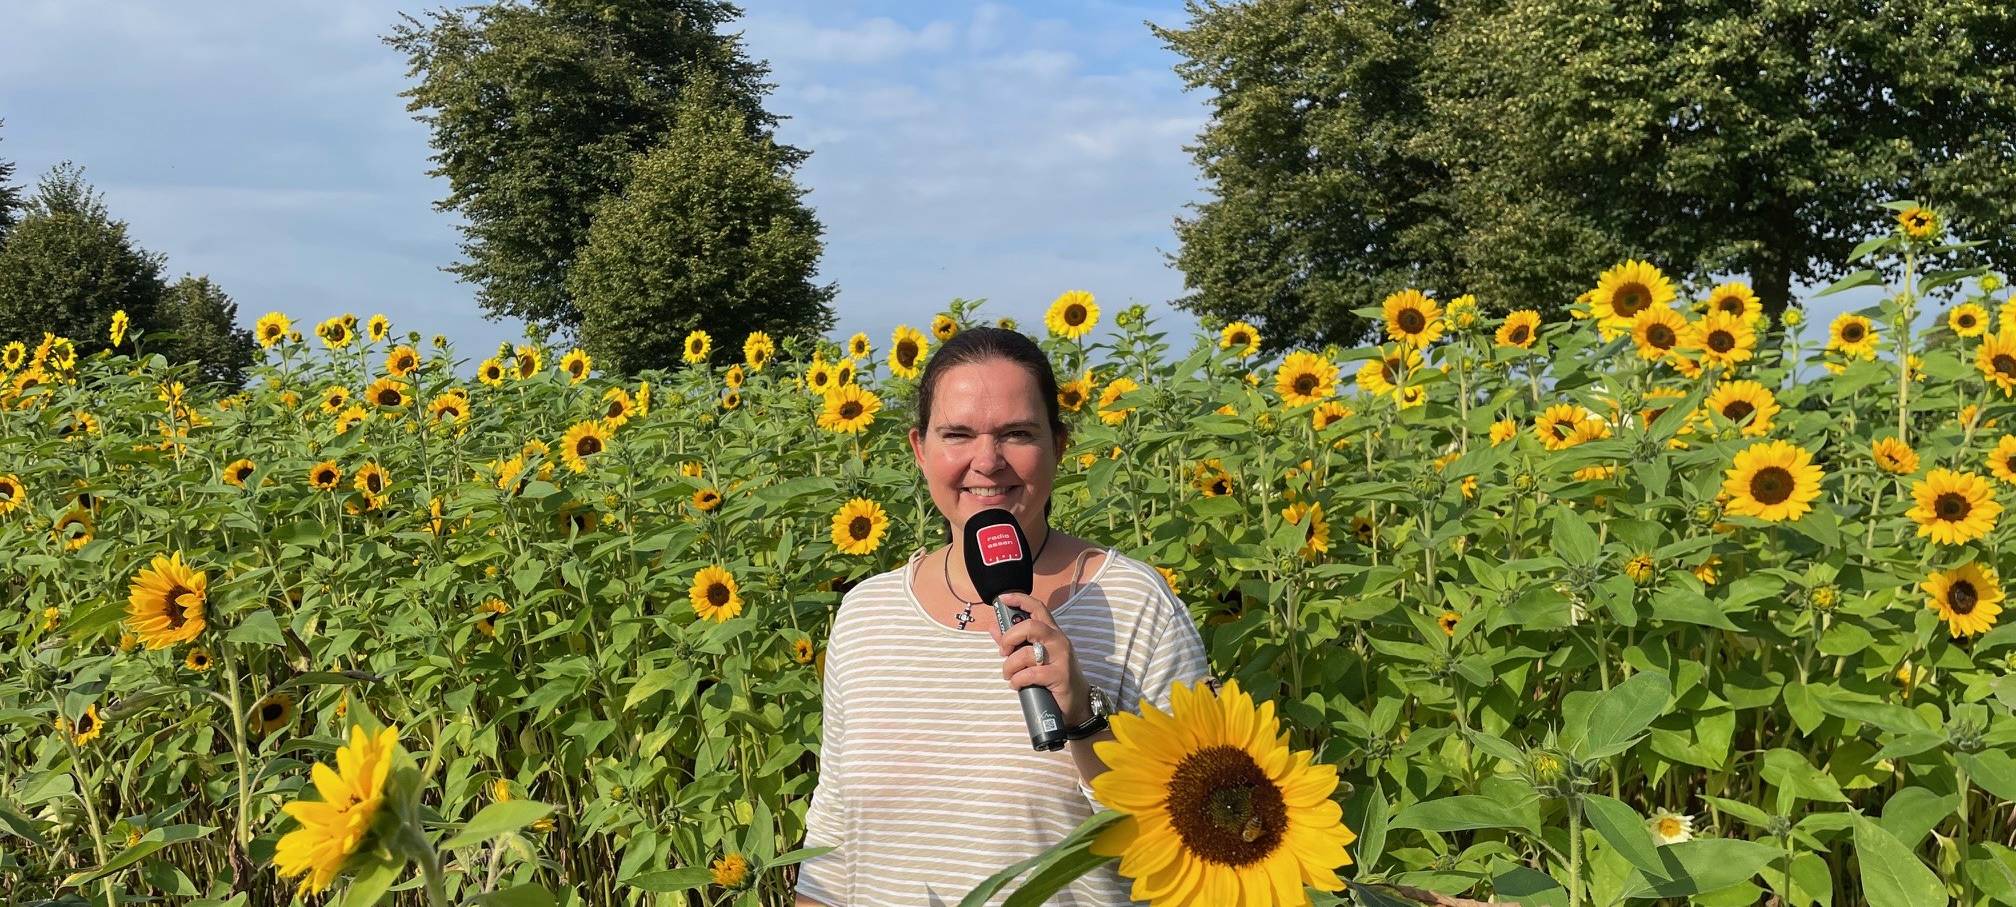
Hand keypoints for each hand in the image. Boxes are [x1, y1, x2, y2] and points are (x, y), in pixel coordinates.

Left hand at [986, 592, 1089, 725]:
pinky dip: (1017, 680)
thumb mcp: (1034, 657)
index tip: (1002, 599)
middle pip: (1030, 626)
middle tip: (1003, 651)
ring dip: (1010, 666)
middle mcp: (1058, 641)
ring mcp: (1061, 657)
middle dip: (1010, 638)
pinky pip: (1030, 674)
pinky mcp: (1060, 675)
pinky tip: (1017, 685)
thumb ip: (1014, 642)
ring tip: (1009, 675)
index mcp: (1052, 633)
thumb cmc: (1053, 677)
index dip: (1020, 600)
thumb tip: (994, 627)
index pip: (1038, 608)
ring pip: (1026, 653)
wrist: (1077, 703)